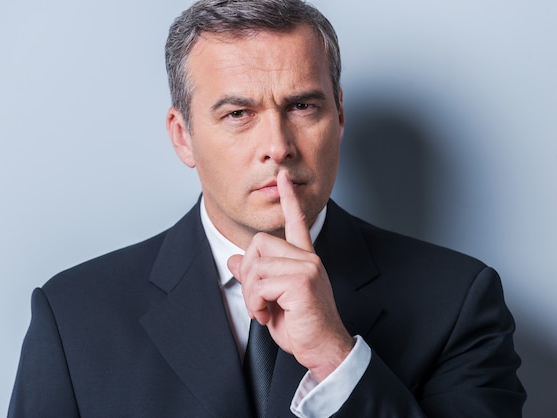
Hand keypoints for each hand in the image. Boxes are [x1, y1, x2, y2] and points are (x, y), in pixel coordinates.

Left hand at [227, 169, 353, 381]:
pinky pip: (260, 284)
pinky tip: (268, 315)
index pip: (296, 222)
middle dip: (248, 273)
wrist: (323, 348)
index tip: (284, 177)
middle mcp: (308, 259)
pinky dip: (256, 303)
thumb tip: (233, 260)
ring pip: (255, 266)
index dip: (289, 199)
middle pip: (258, 244)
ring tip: (264, 310)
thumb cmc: (301, 327)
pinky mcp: (301, 281)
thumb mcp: (271, 299)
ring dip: (251, 295)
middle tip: (257, 298)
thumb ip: (255, 277)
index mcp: (304, 259)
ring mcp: (307, 267)